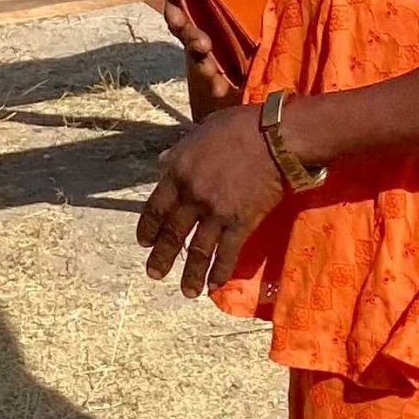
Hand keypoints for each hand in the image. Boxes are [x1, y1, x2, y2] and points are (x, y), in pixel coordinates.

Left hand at [137, 105, 284, 294]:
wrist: (275, 137)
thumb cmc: (239, 126)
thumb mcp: (201, 131)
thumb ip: (179, 151)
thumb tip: (162, 161)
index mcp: (179, 172)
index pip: (155, 207)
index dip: (148, 228)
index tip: (144, 242)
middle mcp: (193, 196)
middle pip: (173, 233)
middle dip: (162, 257)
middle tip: (154, 274)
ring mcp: (216, 212)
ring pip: (198, 250)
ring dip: (190, 274)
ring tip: (185, 291)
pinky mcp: (241, 223)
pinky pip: (227, 253)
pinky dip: (220, 271)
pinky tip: (214, 285)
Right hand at [153, 0, 240, 116]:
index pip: (176, 0)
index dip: (175, 13)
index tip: (179, 22)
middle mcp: (199, 8)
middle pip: (186, 29)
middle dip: (191, 41)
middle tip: (203, 47)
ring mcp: (216, 27)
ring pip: (202, 51)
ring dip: (204, 66)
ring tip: (213, 79)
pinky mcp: (235, 42)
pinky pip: (223, 63)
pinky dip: (220, 78)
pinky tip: (225, 91)